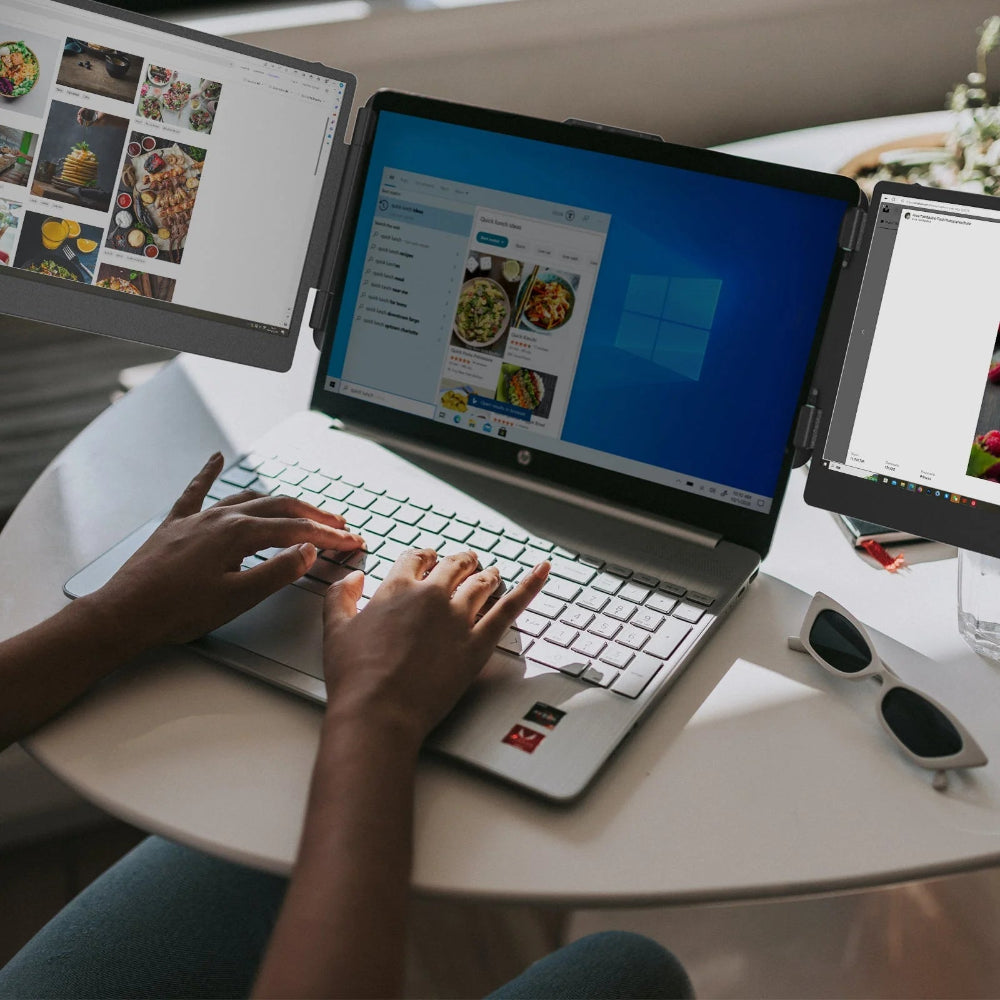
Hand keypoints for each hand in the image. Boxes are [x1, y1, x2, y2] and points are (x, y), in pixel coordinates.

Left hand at [93, 453, 364, 646]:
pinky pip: (196, 491)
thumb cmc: (176, 611)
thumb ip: (277, 572)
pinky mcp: (176, 525)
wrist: (124, 614)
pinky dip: (209, 472)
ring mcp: (197, 518)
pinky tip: (216, 457)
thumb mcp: (237, 598)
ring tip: (301, 508)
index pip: (297, 531)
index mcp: (238, 534)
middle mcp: (220, 518)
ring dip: (279, 501)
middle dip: (315, 515)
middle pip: (279, 507)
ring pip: (248, 498)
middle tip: (340, 525)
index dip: (330, 537)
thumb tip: (308, 551)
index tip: (352, 542)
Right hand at [322, 548, 548, 745]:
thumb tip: (352, 579)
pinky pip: (511, 608)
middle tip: (465, 562)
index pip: (416, 558)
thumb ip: (340, 597)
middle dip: (460, 561)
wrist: (379, 712)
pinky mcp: (479, 642)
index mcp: (396, 588)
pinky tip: (544, 570)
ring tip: (491, 573)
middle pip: (453, 565)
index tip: (427, 560)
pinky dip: (531, 585)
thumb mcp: (335, 629)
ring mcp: (458, 617)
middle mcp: (431, 595)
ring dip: (486, 574)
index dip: (423, 558)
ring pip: (481, 582)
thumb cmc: (355, 677)